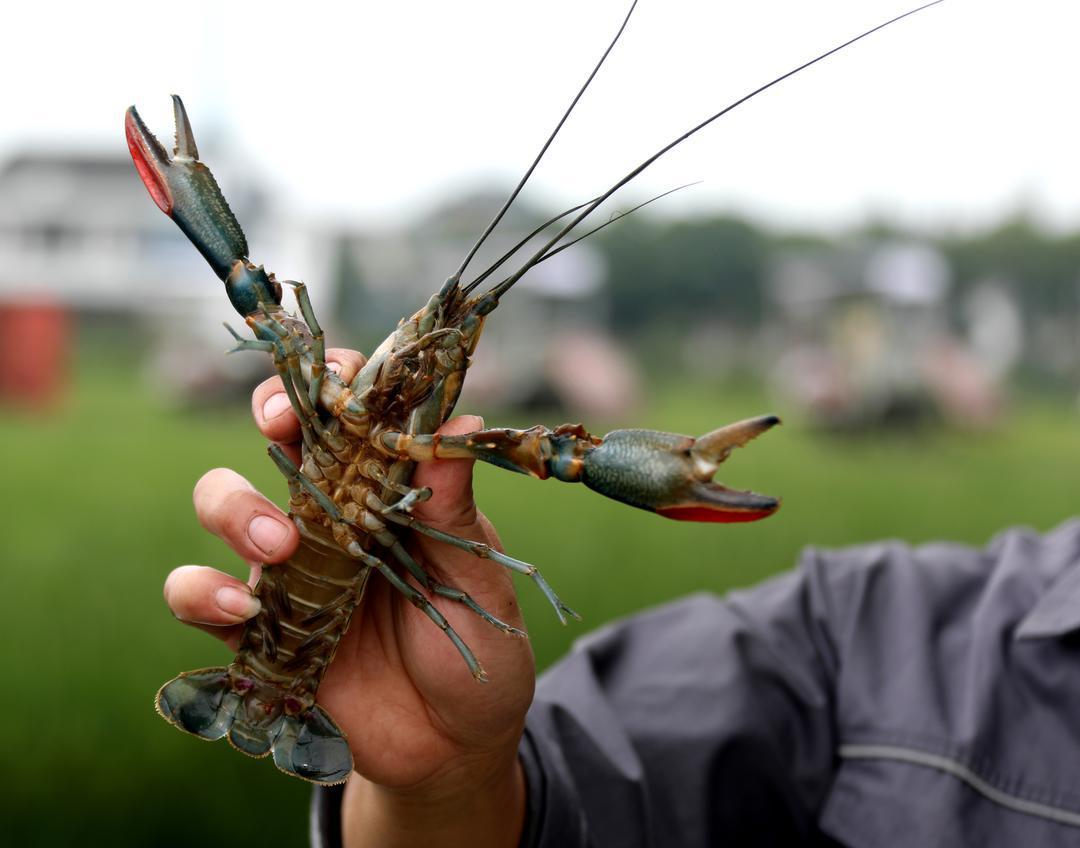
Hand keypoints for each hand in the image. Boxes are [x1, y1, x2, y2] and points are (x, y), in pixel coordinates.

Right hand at [162, 349, 532, 846]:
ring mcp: (290, 568)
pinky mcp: (260, 627)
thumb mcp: (477, 579)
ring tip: (280, 547)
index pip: (352, 416)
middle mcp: (331, 516)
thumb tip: (458, 423)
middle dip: (272, 420)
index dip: (332, 383)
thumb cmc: (479, 649)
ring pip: (223, 505)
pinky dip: (202, 592)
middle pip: (277, 442)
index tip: (334, 381)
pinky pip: (200, 596)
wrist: (455, 744)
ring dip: (234, 508)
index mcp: (389, 491)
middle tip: (283, 433)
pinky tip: (243, 610)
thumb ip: (456, 509)